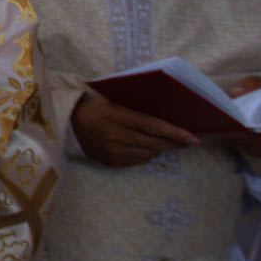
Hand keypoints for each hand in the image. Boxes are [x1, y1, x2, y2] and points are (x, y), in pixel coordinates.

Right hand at [73, 91, 197, 166]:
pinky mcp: (112, 162)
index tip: (193, 137)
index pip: (153, 126)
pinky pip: (137, 160)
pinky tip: (149, 148)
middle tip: (189, 141)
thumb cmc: (94, 107)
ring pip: (149, 153)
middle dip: (175, 142)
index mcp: (117, 116)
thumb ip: (134, 104)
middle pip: (154, 142)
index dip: (175, 132)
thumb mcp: (111, 99)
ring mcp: (114, 151)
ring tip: (170, 142)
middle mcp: (116, 136)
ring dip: (162, 148)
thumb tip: (164, 108)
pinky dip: (147, 154)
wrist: (68, 125)